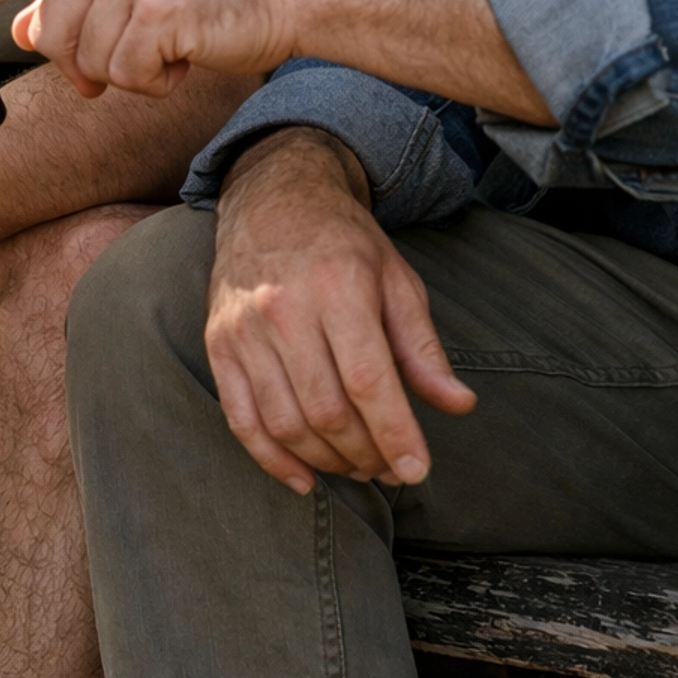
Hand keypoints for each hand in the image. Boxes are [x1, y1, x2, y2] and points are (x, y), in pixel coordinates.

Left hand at [0, 0, 302, 98]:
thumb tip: (25, 30)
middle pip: (51, 38)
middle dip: (89, 65)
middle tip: (139, 54)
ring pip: (89, 63)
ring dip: (131, 72)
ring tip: (172, 43)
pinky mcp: (157, 10)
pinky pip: (127, 75)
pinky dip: (157, 81)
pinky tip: (188, 54)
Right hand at [206, 129, 474, 494]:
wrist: (271, 198)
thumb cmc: (343, 242)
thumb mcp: (396, 279)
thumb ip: (423, 347)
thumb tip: (458, 404)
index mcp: (339, 287)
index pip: (368, 380)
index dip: (395, 433)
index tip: (417, 469)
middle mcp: (285, 309)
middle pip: (327, 409)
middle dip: (366, 453)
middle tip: (391, 467)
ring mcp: (245, 329)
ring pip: (286, 422)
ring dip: (327, 461)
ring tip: (358, 467)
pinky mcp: (218, 344)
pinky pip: (241, 420)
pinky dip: (272, 460)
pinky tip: (305, 478)